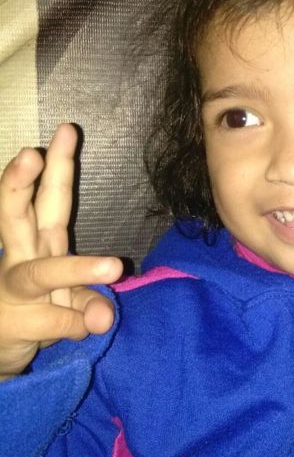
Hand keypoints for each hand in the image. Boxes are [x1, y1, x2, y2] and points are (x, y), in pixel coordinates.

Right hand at [0, 124, 122, 379]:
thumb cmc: (35, 314)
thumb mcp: (66, 300)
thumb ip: (88, 300)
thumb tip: (104, 316)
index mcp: (38, 242)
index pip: (47, 198)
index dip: (57, 165)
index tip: (68, 129)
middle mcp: (20, 259)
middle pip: (14, 215)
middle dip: (20, 183)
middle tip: (30, 153)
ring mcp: (13, 291)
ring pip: (39, 273)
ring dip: (77, 269)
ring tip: (116, 266)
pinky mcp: (14, 324)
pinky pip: (54, 321)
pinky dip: (77, 323)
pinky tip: (92, 327)